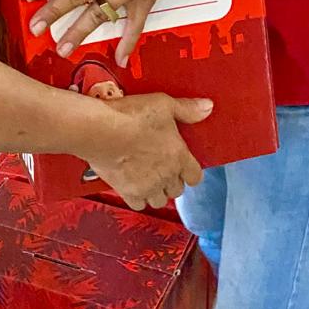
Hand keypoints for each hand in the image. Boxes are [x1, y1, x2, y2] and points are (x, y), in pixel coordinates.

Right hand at [82, 93, 211, 209]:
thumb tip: (208, 107)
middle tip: (162, 166)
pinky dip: (138, 197)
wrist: (101, 131)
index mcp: (179, 156)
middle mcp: (167, 176)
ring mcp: (148, 187)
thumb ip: (187, 109)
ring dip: (156, 191)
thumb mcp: (163, 104)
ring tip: (147, 176)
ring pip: (159, 200)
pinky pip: (139, 204)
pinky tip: (132, 183)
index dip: (189, 170)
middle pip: (177, 189)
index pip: (195, 176)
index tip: (182, 163)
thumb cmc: (132, 116)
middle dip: (172, 180)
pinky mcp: (128, 193)